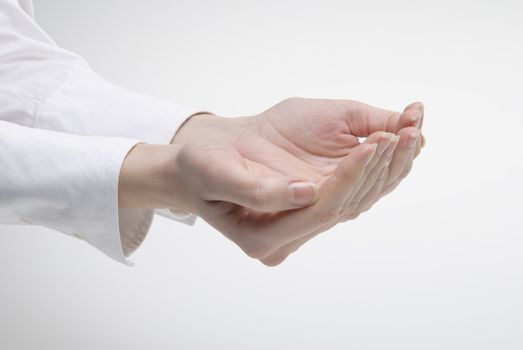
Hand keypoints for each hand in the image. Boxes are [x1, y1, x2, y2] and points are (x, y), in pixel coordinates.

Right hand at [167, 98, 424, 264]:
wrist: (206, 155)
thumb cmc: (202, 164)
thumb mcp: (216, 173)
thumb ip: (257, 191)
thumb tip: (307, 194)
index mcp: (264, 238)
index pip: (320, 211)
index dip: (349, 178)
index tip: (371, 142)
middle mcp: (291, 235)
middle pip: (347, 206)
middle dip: (378, 167)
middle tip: (406, 129)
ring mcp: (306, 220)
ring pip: (359, 197)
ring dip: (388, 163)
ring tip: (412, 127)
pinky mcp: (316, 200)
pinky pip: (355, 185)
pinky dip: (380, 161)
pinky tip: (402, 133)